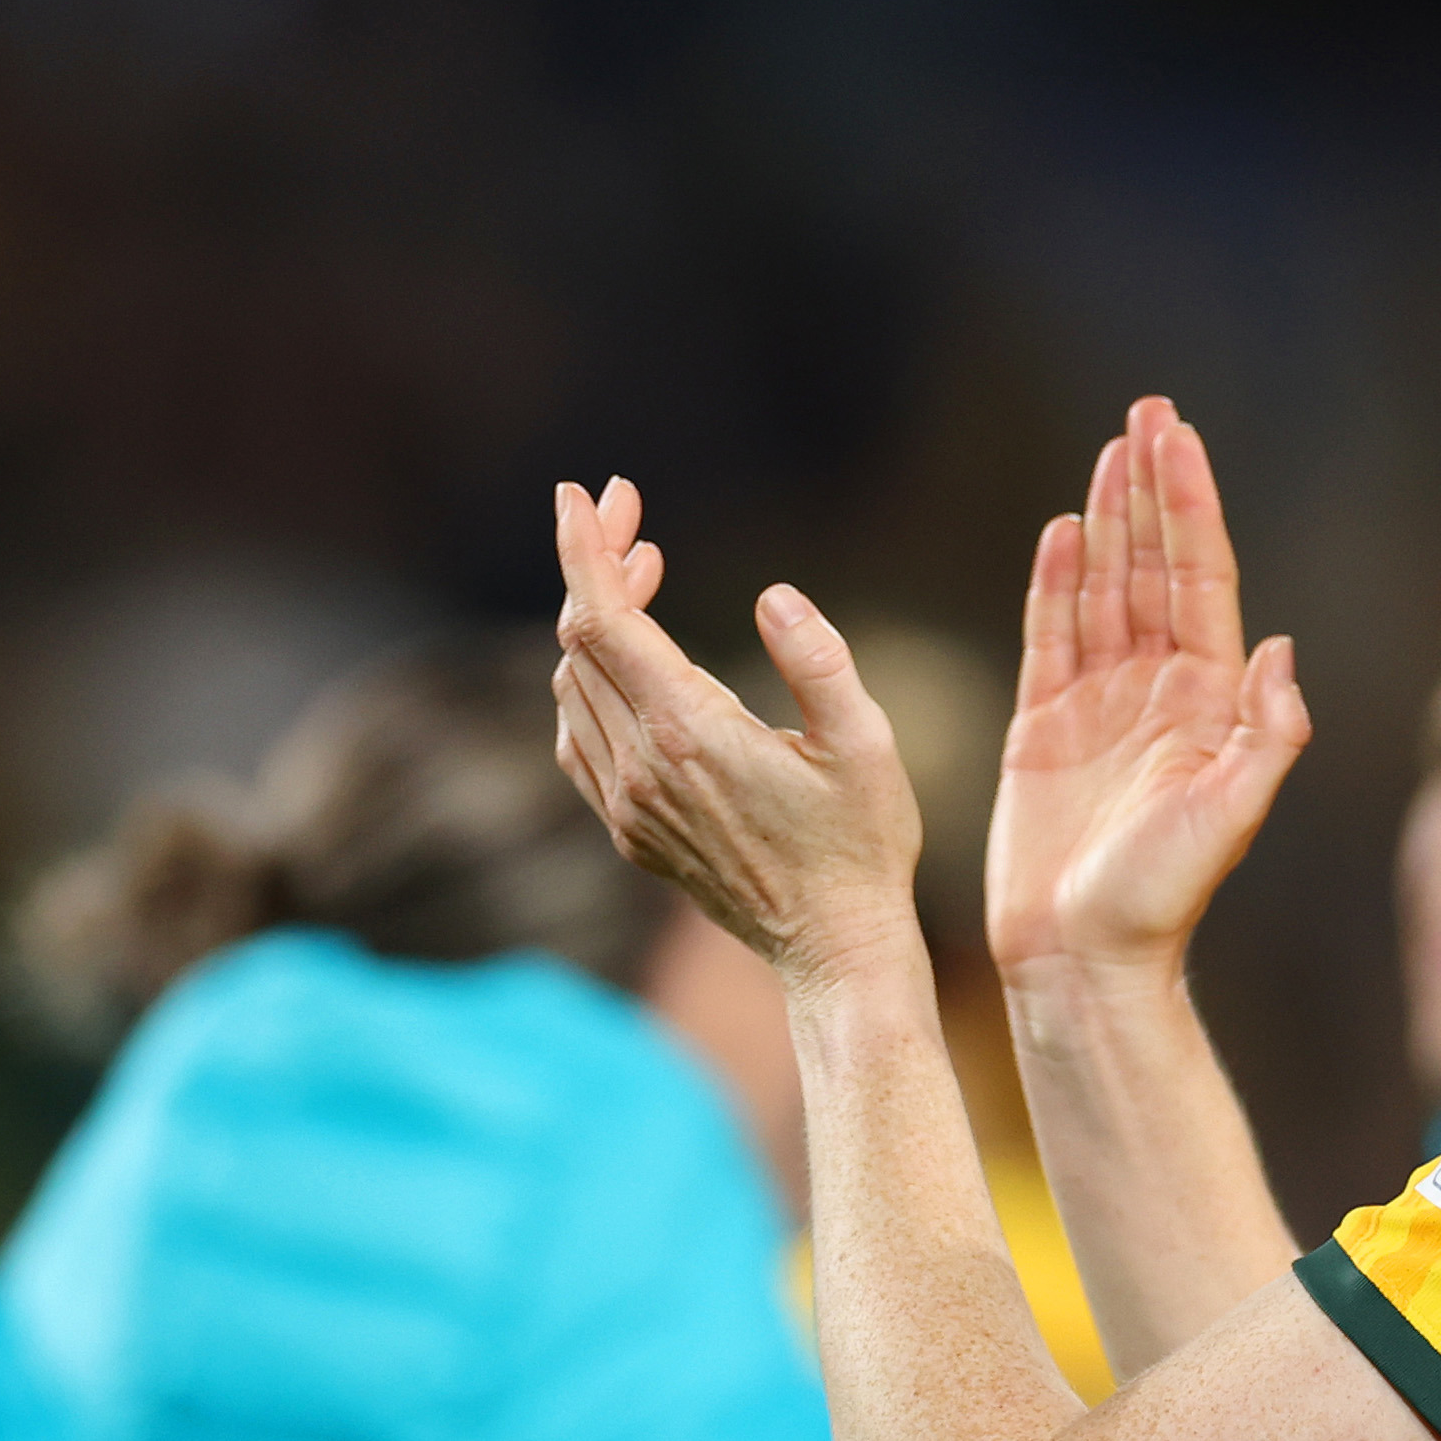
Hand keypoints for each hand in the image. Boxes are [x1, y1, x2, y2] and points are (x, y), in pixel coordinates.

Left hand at [550, 476, 924, 987]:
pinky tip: (632, 662)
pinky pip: (580, 737)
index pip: (604, 620)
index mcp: (692, 733)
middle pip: (580, 642)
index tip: (581, 493)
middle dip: (596, 566)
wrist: (834, 946)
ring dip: (596, 622)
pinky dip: (590, 681)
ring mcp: (626, 805)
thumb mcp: (867, 743)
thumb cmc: (863, 844)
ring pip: (573, 687)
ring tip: (645, 573)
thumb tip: (772, 597)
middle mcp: (642, 768)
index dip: (584, 549)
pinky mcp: (628, 831)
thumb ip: (819, 662)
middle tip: (631, 515)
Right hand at [986, 397, 1310, 987]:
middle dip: (1152, 487)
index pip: (1200, 580)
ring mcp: (1099, 706)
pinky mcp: (1042, 729)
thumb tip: (1277, 645)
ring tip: (1111, 449)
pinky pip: (1049, 637)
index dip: (1190, 506)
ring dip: (1108, 518)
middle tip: (1148, 411)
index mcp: (1206, 701)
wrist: (1085, 960)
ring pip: (1105, 589)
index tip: (1177, 439)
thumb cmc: (1162, 900)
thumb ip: (1263, 733)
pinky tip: (1060, 532)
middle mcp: (1157, 692)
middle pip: (1154, 566)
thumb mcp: (1231, 816)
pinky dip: (1055, 582)